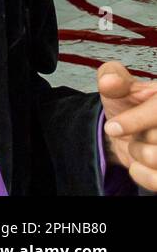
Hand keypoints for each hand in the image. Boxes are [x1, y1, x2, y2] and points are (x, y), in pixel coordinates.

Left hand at [98, 61, 156, 190]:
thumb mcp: (116, 87)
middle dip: (139, 137)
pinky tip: (138, 164)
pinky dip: (142, 174)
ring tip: (138, 145)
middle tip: (134, 133)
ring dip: (140, 154)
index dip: (135, 121)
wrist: (127, 131)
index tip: (112, 127)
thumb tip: (110, 81)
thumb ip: (111, 77)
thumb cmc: (128, 105)